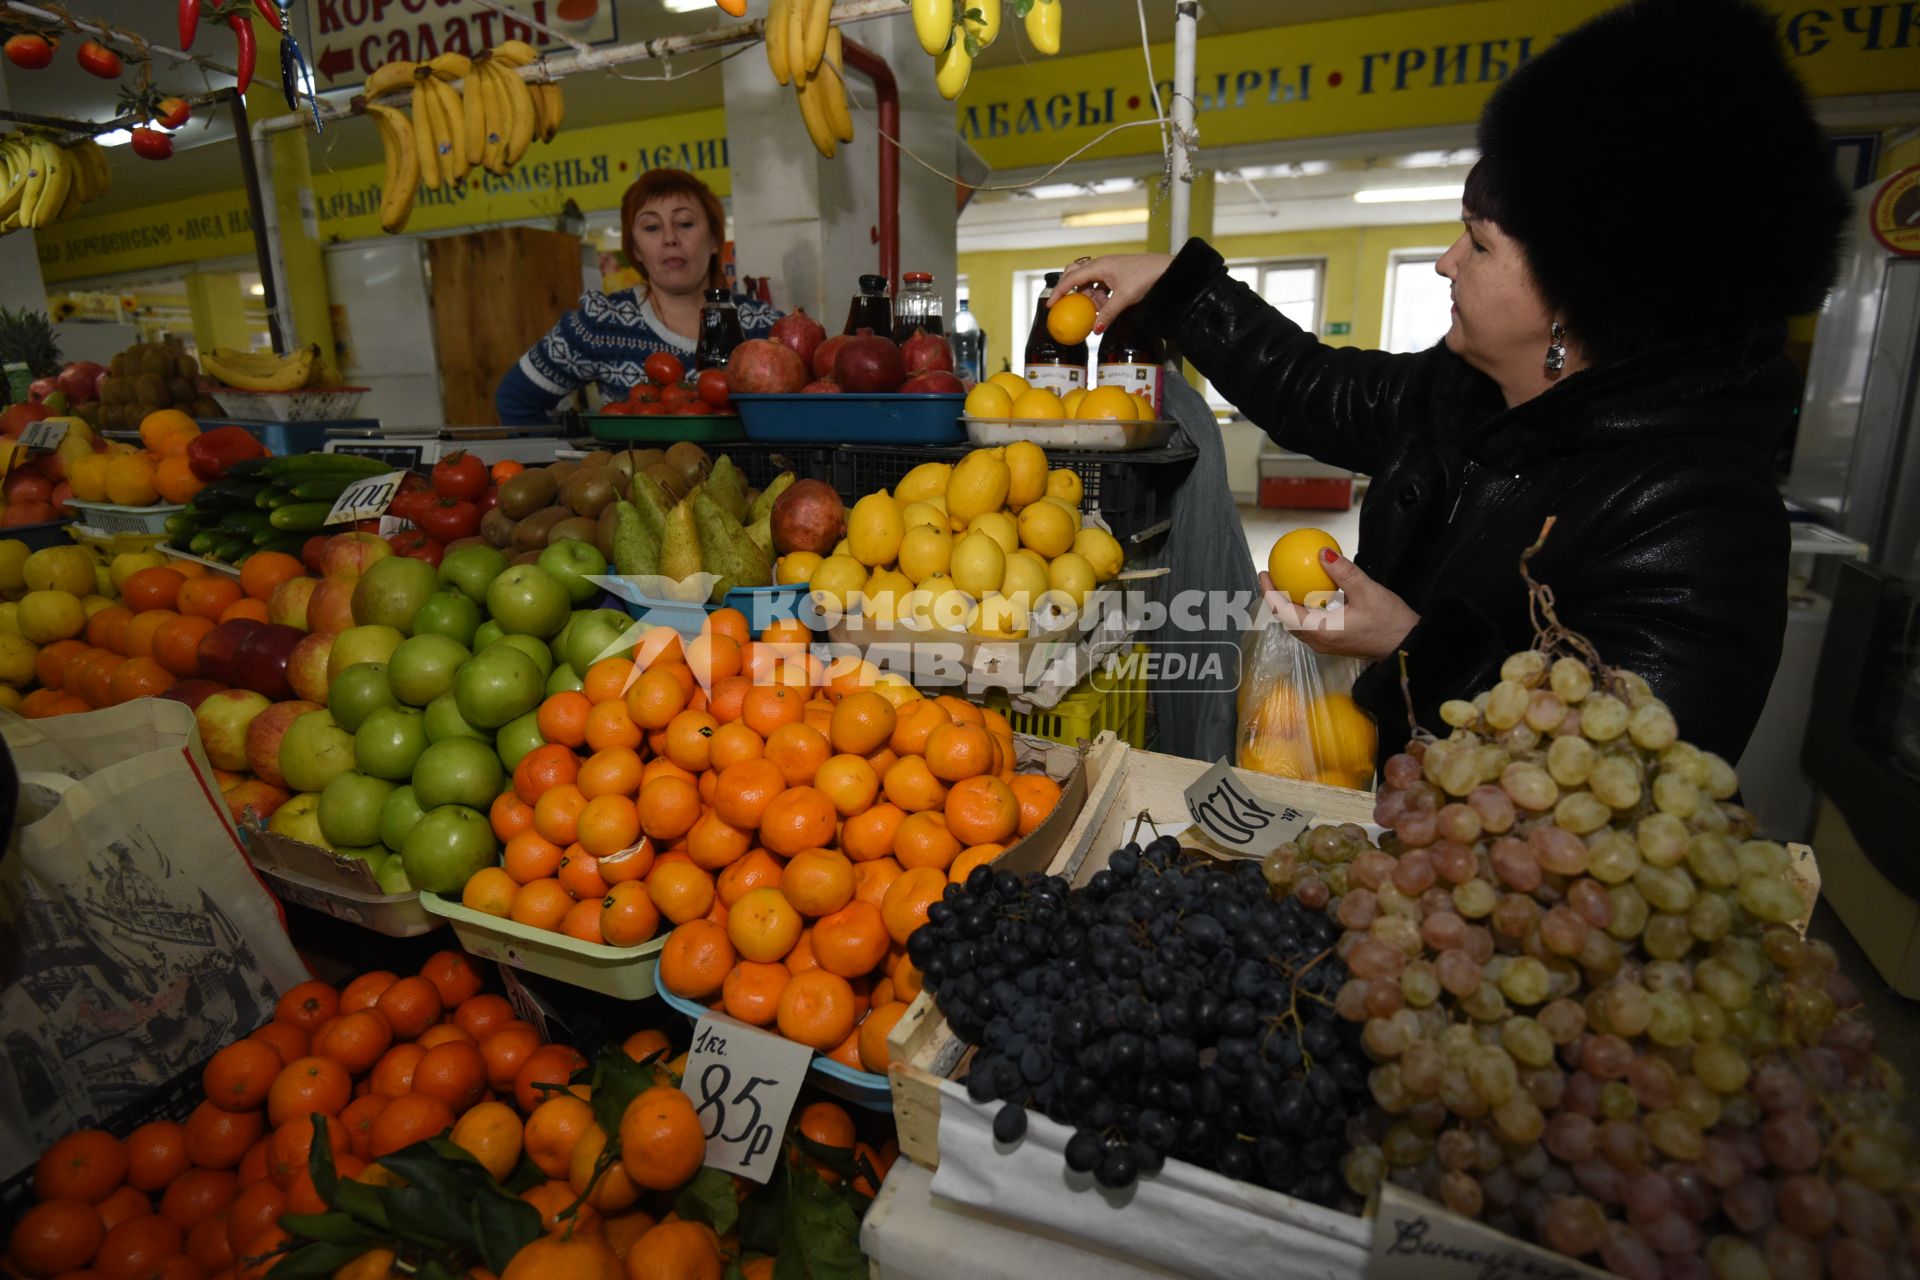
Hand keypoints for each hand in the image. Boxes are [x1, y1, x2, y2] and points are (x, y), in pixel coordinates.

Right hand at [1050, 254, 1173, 333]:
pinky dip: (1100, 297)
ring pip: (1089, 282)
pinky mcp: (1116, 274)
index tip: (1051, 304)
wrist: (1166, 270)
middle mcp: (1102, 264)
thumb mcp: (1124, 298)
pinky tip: (1106, 307)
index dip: (1059, 291)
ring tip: (1098, 310)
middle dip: (1071, 290)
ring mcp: (1109, 268)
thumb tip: (1095, 329)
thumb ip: (1108, 313)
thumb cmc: (1147, 277)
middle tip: (1068, 306)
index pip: (1072, 278)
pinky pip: (1100, 285)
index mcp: (1100, 266)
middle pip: (1076, 274)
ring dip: (1090, 297)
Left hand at [1259, 551, 1418, 660]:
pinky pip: (1310, 624)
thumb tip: (1322, 553)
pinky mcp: (1333, 642)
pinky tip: (1310, 592)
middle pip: (1286, 619)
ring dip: (1288, 604)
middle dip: (1275, 597)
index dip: (1270, 593)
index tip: (1264, 573)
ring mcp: (1325, 644)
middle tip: (1271, 575)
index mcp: (1322, 631)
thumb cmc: (1390, 623)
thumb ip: (1344, 573)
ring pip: (1297, 623)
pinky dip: (1303, 608)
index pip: (1284, 612)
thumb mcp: (1368, 592)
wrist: (1406, 646)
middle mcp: (1319, 641)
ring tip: (1286, 582)